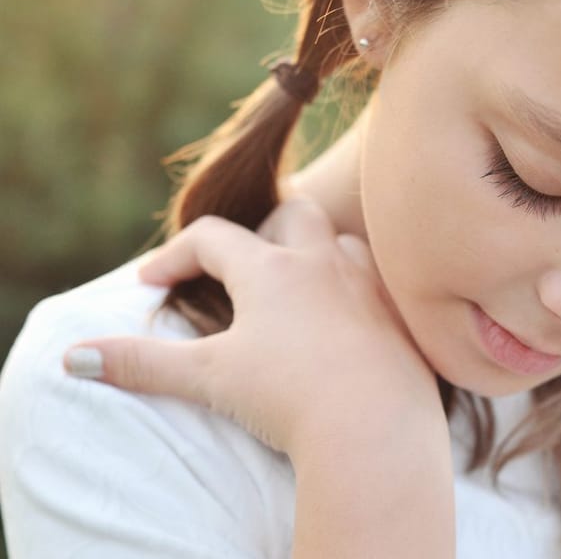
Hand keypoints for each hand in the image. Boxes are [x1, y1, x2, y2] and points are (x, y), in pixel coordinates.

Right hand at [64, 199, 442, 455]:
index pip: (213, 239)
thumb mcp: (207, 377)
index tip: (152, 284)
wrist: (374, 428)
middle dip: (260, 233)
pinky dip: (359, 290)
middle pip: (291, 215)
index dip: (175, 256)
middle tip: (241, 270)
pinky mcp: (400, 315)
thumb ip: (142, 363)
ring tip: (300, 289)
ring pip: (341, 243)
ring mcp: (368, 285)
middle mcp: (322, 264)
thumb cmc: (287, 396)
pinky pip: (382, 283)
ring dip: (317, 255)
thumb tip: (76, 358)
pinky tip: (350, 318)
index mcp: (271, 270)